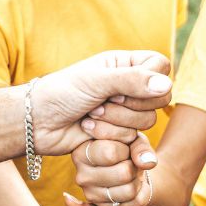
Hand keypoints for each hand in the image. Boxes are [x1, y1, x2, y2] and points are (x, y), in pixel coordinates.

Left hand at [31, 51, 170, 154]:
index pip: (161, 67)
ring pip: (146, 122)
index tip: (120, 87)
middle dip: (126, 107)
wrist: (38, 123)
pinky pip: (134, 141)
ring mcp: (126, 111)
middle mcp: (129, 86)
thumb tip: (167, 86)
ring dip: (114, 124)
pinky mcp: (120, 135)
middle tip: (98, 104)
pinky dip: (114, 139)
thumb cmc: (61, 93)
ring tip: (89, 119)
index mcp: (125, 64)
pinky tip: (93, 135)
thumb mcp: (96, 81)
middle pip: (157, 99)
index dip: (149, 80)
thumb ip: (132, 81)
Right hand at [70, 135, 156, 205]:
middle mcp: (82, 176)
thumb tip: (148, 163)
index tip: (124, 148)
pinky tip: (135, 184)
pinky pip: (135, 203)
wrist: (127, 167)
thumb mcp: (133, 139)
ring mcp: (91, 195)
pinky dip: (142, 192)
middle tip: (131, 162)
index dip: (126, 150)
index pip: (110, 153)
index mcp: (81, 152)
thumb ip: (140, 147)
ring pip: (130, 191)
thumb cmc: (126, 147)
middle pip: (123, 173)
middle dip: (134, 166)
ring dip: (138, 180)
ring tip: (132, 172)